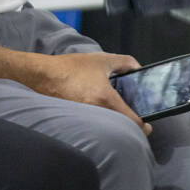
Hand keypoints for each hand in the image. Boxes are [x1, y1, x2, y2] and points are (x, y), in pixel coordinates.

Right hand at [30, 51, 151, 135]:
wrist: (42, 75)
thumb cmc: (69, 68)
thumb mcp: (100, 59)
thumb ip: (124, 62)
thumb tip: (137, 68)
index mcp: (106, 99)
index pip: (134, 122)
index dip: (144, 125)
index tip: (147, 123)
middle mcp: (97, 113)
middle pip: (122, 128)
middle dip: (129, 125)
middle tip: (131, 117)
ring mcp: (85, 119)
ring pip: (108, 130)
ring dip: (114, 125)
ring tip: (114, 113)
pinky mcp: (76, 121)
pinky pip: (95, 127)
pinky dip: (100, 123)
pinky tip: (97, 112)